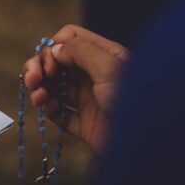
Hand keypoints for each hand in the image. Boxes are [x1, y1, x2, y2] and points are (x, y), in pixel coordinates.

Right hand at [22, 25, 128, 153]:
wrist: (153, 144)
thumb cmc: (136, 99)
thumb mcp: (109, 66)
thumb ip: (80, 51)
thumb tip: (55, 49)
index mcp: (104, 56)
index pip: (70, 40)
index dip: (53, 48)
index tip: (50, 65)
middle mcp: (96, 75)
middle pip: (58, 63)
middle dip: (39, 69)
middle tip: (31, 80)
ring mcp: (91, 101)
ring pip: (56, 88)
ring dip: (41, 89)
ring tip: (38, 99)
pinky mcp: (88, 125)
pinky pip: (62, 115)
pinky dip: (50, 111)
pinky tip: (49, 110)